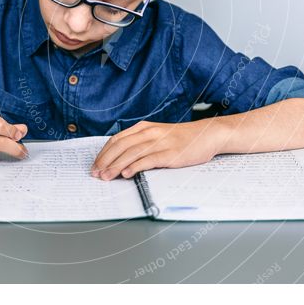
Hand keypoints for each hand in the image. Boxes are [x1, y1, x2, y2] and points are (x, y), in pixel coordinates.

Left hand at [91, 119, 224, 179]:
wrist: (207, 135)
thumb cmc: (182, 138)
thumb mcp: (158, 135)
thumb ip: (141, 143)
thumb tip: (121, 159)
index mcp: (144, 127)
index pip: (117, 139)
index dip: (104, 153)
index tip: (95, 165)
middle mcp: (150, 133)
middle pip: (121, 146)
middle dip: (106, 161)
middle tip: (96, 174)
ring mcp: (160, 142)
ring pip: (132, 153)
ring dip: (116, 166)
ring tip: (106, 177)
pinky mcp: (170, 153)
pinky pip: (148, 159)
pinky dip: (135, 166)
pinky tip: (126, 173)